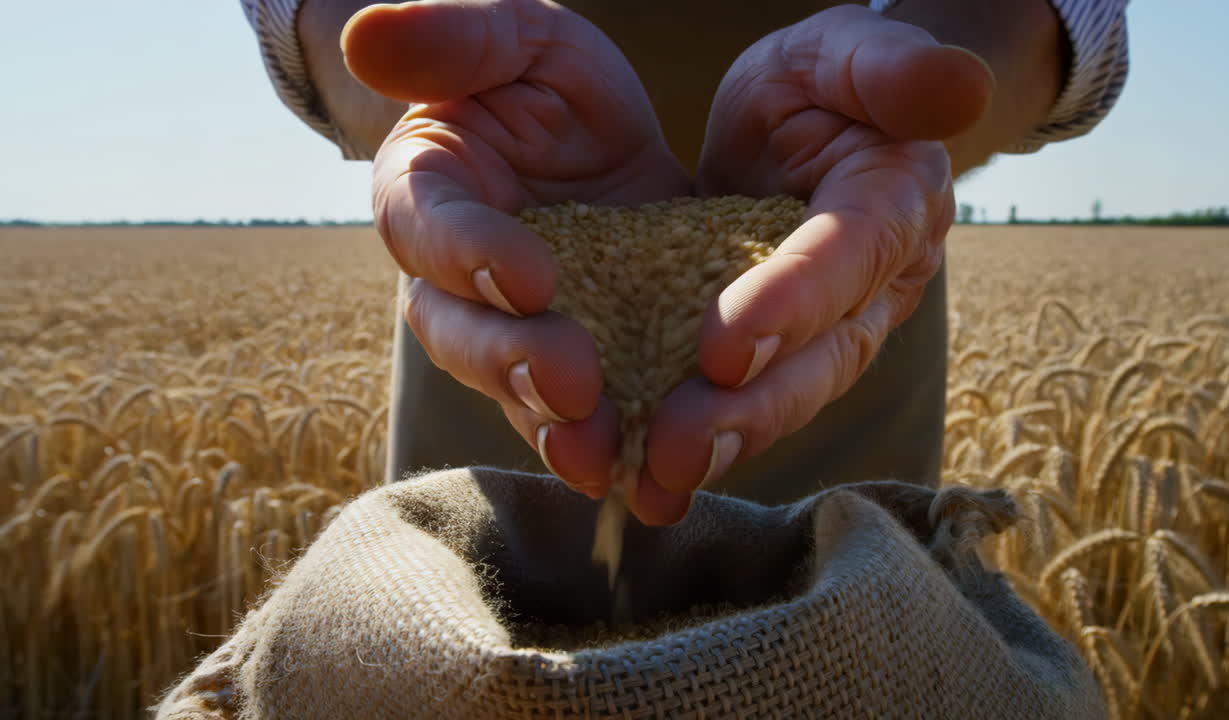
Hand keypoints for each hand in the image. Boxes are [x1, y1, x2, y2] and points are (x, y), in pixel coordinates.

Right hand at [342, 0, 689, 498]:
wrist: (600, 142)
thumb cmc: (543, 84)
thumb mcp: (517, 38)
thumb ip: (453, 37)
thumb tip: (364, 37)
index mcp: (428, 194)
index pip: (430, 229)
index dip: (471, 255)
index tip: (530, 276)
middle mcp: (456, 282)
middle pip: (463, 334)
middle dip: (513, 364)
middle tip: (573, 386)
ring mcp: (515, 334)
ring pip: (518, 393)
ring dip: (556, 430)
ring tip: (604, 460)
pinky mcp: (583, 365)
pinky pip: (587, 416)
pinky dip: (618, 450)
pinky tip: (657, 485)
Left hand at [636, 5, 994, 523]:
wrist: (808, 126)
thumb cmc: (823, 84)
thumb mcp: (843, 52)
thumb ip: (892, 64)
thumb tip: (960, 82)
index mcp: (892, 202)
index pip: (848, 256)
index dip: (794, 303)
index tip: (724, 347)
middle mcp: (874, 284)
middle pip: (825, 356)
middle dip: (754, 407)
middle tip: (678, 447)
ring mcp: (832, 331)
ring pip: (787, 397)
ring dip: (723, 445)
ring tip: (654, 483)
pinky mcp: (781, 356)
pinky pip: (745, 403)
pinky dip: (698, 443)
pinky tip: (640, 480)